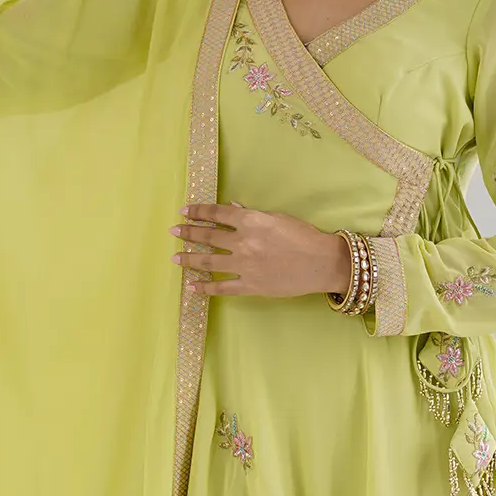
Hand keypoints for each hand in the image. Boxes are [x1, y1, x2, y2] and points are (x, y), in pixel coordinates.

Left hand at [169, 203, 352, 297]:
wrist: (322, 263)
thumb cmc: (305, 237)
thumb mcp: (278, 218)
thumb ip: (252, 214)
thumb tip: (232, 207)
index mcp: (251, 221)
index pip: (217, 214)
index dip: (198, 212)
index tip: (184, 211)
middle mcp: (244, 242)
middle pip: (208, 236)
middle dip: (188, 233)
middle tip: (174, 231)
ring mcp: (245, 265)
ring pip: (209, 261)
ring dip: (189, 258)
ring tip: (175, 257)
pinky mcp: (250, 286)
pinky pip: (222, 287)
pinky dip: (205, 287)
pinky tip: (192, 286)